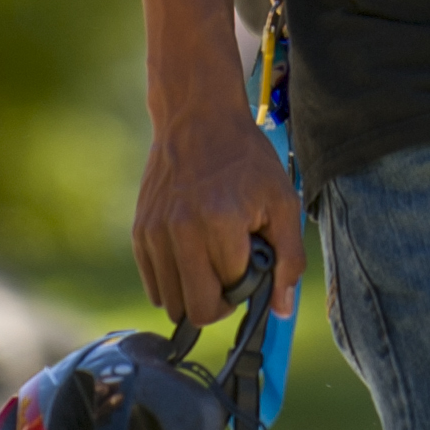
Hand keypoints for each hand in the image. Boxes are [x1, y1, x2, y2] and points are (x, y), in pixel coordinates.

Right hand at [134, 101, 304, 341]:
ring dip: (194, 293)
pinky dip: (173, 282)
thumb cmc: (246, 158)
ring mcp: (155, 232)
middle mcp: (181, 230)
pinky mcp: (140, 232)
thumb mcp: (282, 201)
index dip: (246, 286)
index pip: (231, 293)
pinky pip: (153, 285)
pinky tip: (191, 256)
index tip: (251, 263)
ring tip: (210, 260)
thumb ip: (289, 258)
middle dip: (219, 302)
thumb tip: (281, 311)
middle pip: (196, 310)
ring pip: (171, 303)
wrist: (197, 117)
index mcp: (220, 222)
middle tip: (231, 274)